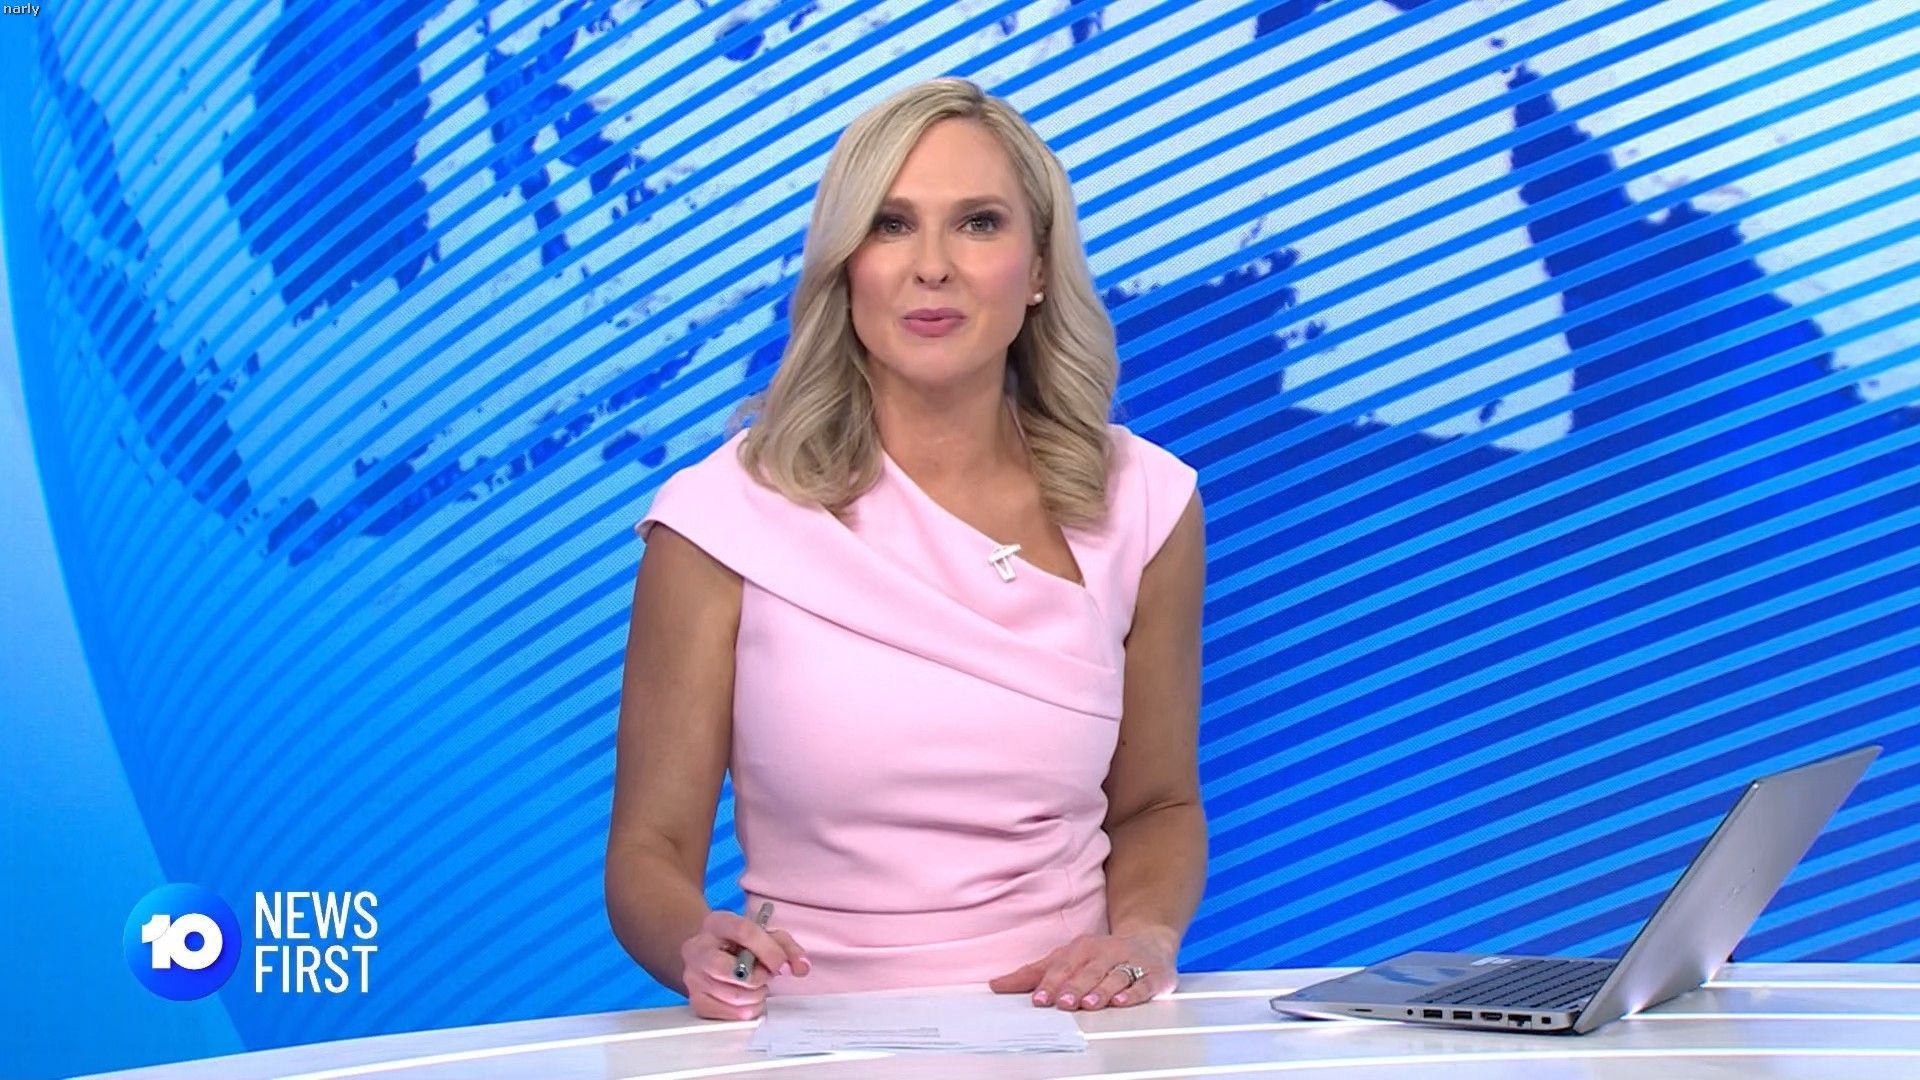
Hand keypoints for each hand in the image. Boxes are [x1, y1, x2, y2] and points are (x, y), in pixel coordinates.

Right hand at [681, 907, 810, 1019]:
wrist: (710, 955)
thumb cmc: (741, 945)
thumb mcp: (766, 936)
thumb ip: (787, 948)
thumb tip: (801, 966)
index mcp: (717, 923)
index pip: (744, 932)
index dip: (769, 951)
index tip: (783, 966)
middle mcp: (698, 949)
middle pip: (734, 971)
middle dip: (759, 978)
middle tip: (765, 976)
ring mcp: (693, 976)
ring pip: (734, 996)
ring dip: (756, 995)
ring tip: (756, 986)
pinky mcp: (696, 1001)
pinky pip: (729, 1015)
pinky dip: (747, 1010)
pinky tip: (747, 999)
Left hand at [987, 930, 1178, 1009]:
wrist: (1149, 940)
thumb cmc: (1101, 954)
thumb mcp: (1067, 959)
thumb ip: (1034, 974)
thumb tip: (997, 984)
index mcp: (1082, 949)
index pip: (1063, 967)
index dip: (1050, 983)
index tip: (1038, 999)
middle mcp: (1105, 953)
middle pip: (1087, 972)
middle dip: (1074, 987)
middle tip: (1062, 1002)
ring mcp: (1130, 963)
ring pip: (1113, 977)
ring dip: (1100, 990)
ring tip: (1088, 1003)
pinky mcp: (1153, 975)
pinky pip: (1143, 985)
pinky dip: (1132, 993)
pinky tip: (1121, 1001)